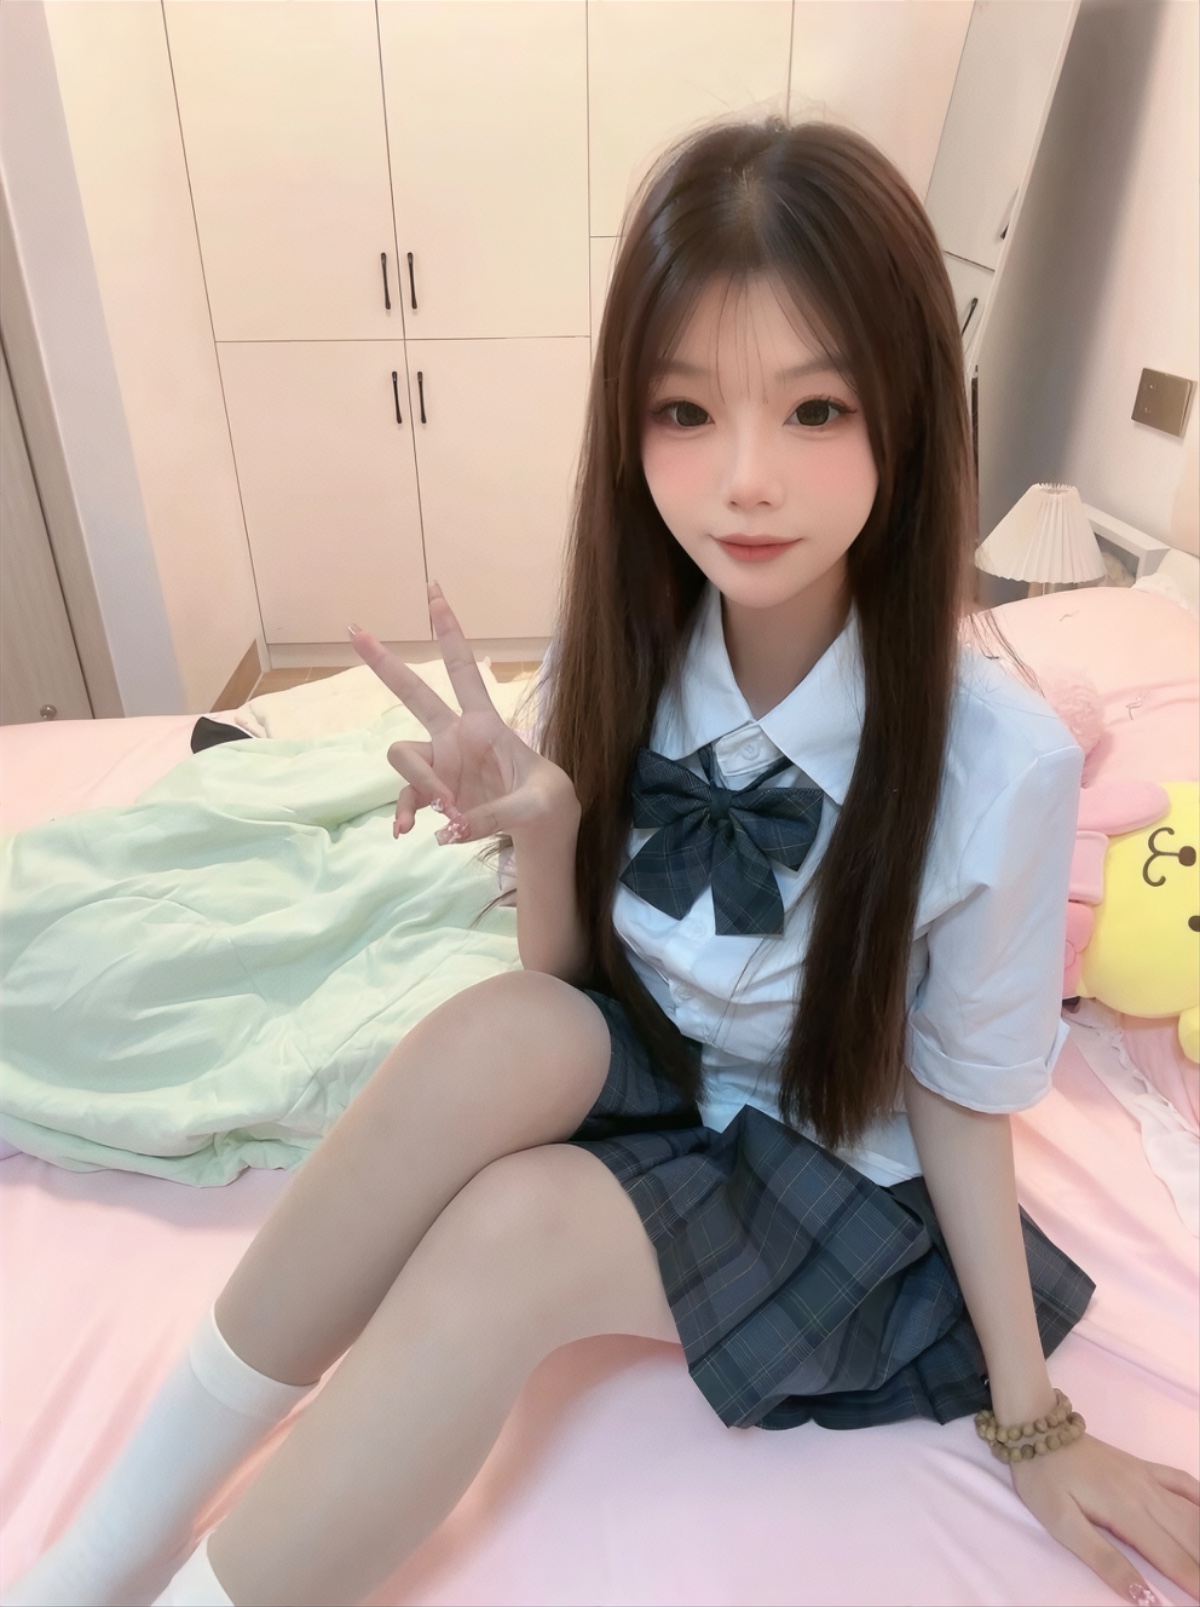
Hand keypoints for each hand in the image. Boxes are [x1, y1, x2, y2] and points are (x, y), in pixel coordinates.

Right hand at [350, 584, 576, 844]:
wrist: (542, 831)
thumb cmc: (546, 803)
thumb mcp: (534, 807)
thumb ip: (494, 815)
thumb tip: (450, 829)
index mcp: (485, 723)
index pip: (464, 670)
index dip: (449, 633)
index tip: (433, 593)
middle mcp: (455, 737)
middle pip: (412, 694)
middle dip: (384, 663)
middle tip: (355, 630)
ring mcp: (441, 765)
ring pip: (403, 756)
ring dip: (420, 786)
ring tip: (449, 814)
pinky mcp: (434, 795)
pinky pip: (406, 798)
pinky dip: (405, 814)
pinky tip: (408, 833)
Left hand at [1011, 1432, 1198, 1602]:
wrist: (1036, 1428)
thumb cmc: (1044, 1480)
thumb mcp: (1064, 1525)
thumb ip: (1106, 1561)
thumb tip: (1143, 1597)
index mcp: (1127, 1513)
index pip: (1172, 1556)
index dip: (1194, 1581)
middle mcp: (1146, 1494)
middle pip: (1188, 1536)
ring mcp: (1146, 1478)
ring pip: (1190, 1512)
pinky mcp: (1142, 1467)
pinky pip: (1181, 1481)